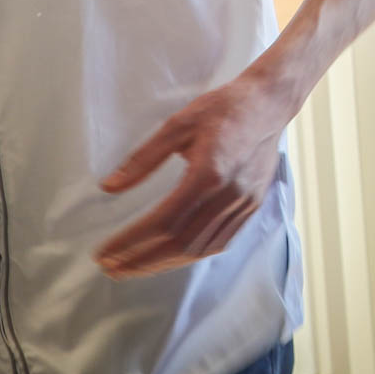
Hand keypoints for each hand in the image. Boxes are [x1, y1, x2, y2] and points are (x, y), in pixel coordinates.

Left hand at [94, 73, 292, 278]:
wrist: (269, 104)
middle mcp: (228, 194)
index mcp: (208, 173)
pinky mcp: (252, 206)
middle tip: (112, 269)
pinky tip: (171, 255)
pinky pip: (220, 242)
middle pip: (180, 242)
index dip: (131, 241)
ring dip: (164, 263)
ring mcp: (243, 203)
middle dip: (142, 261)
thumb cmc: (222, 109)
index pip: (163, 221)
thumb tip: (109, 187)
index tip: (105, 253)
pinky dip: (192, 254)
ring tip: (135, 267)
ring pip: (200, 248)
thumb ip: (143, 159)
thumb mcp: (177, 125)